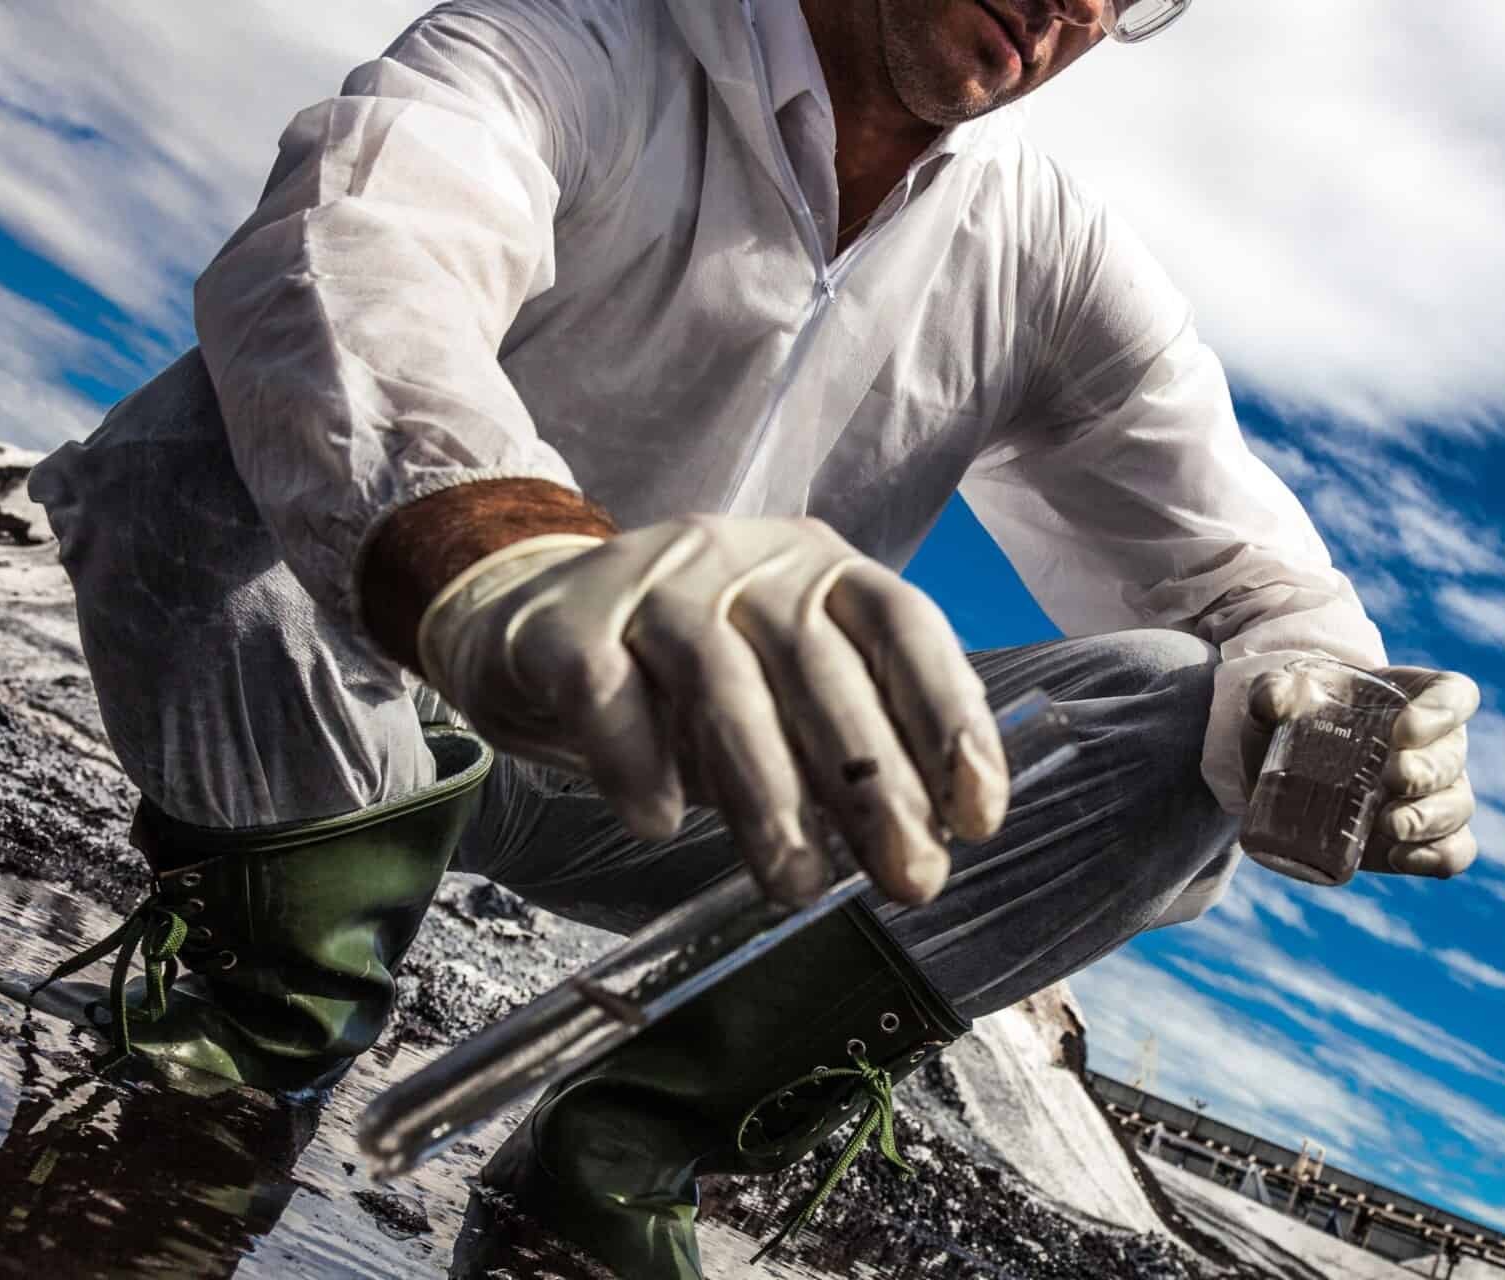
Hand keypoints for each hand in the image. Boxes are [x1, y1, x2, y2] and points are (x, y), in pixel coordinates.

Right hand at [414, 515, 1007, 905]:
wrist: (528, 624)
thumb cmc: (685, 678)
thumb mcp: (782, 694)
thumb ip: (843, 744)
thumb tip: (925, 836)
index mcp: (822, 570)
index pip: (905, 628)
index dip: (949, 719)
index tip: (977, 816)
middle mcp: (748, 560)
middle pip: (820, 667)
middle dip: (873, 784)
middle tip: (908, 879)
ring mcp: (653, 582)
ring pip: (721, 682)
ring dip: (766, 793)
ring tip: (795, 887)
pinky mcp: (567, 625)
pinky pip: (607, 692)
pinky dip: (637, 761)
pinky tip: (658, 824)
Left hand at [1241, 662, 1478, 878]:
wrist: (1289, 768)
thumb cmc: (1298, 720)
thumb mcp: (1279, 700)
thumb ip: (1272, 691)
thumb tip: (1273, 699)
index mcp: (1417, 697)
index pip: (1455, 695)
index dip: (1442, 711)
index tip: (1403, 730)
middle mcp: (1438, 745)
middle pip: (1454, 755)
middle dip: (1427, 771)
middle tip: (1388, 778)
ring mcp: (1436, 794)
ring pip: (1458, 806)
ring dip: (1430, 818)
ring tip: (1389, 825)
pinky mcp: (1424, 838)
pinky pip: (1455, 850)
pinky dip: (1438, 857)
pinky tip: (1401, 858)